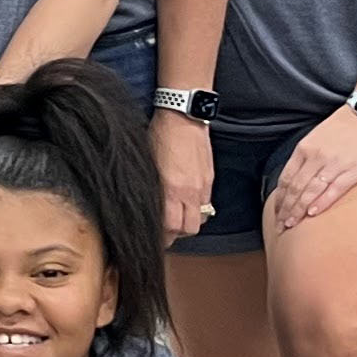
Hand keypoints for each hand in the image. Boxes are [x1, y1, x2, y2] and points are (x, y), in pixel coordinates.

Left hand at [151, 110, 215, 241]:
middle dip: (175, 234)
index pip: (170, 228)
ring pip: (200, 218)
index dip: (162, 238)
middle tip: (164, 232)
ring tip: (176, 219)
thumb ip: (150, 190)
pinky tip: (186, 203)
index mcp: (170, 190)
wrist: (183, 116)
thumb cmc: (159, 137)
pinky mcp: (210, 178)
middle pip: (188, 229)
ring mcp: (202, 186)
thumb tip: (147, 208)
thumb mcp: (146, 166)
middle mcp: (189, 192)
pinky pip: (207, 203)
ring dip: (188, 223)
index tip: (154, 239)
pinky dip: (197, 209)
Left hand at [270, 106, 356, 229]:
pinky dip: (321, 202)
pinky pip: (334, 189)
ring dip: (299, 210)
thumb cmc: (342, 127)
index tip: (276, 212)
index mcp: (304, 149)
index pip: (285, 179)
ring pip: (310, 191)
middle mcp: (316, 157)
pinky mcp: (353, 169)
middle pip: (295, 188)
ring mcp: (334, 164)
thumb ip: (303, 158)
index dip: (279, 198)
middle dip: (286, 209)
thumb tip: (292, 180)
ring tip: (291, 224)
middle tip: (280, 225)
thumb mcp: (315, 137)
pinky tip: (313, 214)